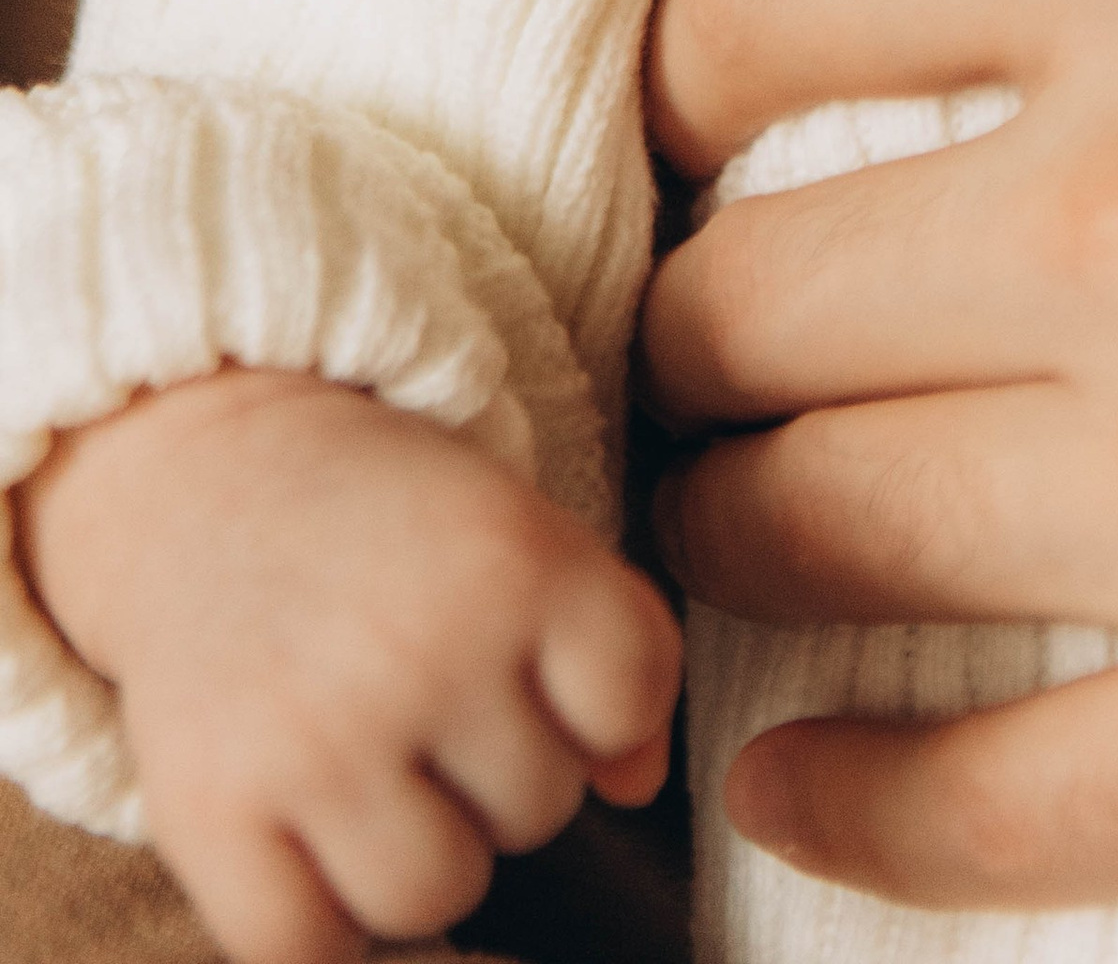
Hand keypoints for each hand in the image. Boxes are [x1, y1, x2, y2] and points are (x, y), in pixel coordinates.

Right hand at [16, 365, 682, 963]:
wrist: (203, 478)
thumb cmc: (386, 517)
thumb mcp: (518, 527)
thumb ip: (614, 640)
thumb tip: (638, 785)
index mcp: (513, 558)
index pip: (628, 704)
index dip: (593, 703)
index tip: (533, 667)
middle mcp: (421, 648)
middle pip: (538, 811)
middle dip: (495, 772)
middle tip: (425, 699)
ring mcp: (313, 738)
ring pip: (435, 896)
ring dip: (415, 855)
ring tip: (371, 769)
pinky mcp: (208, 810)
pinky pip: (306, 951)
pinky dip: (312, 921)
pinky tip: (300, 833)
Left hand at [642, 0, 1117, 907]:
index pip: (744, 12)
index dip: (693, 73)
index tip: (737, 124)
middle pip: (727, 294)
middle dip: (711, 311)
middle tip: (765, 330)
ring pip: (790, 534)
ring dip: (748, 530)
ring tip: (785, 514)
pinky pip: (951, 807)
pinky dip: (838, 797)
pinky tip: (818, 760)